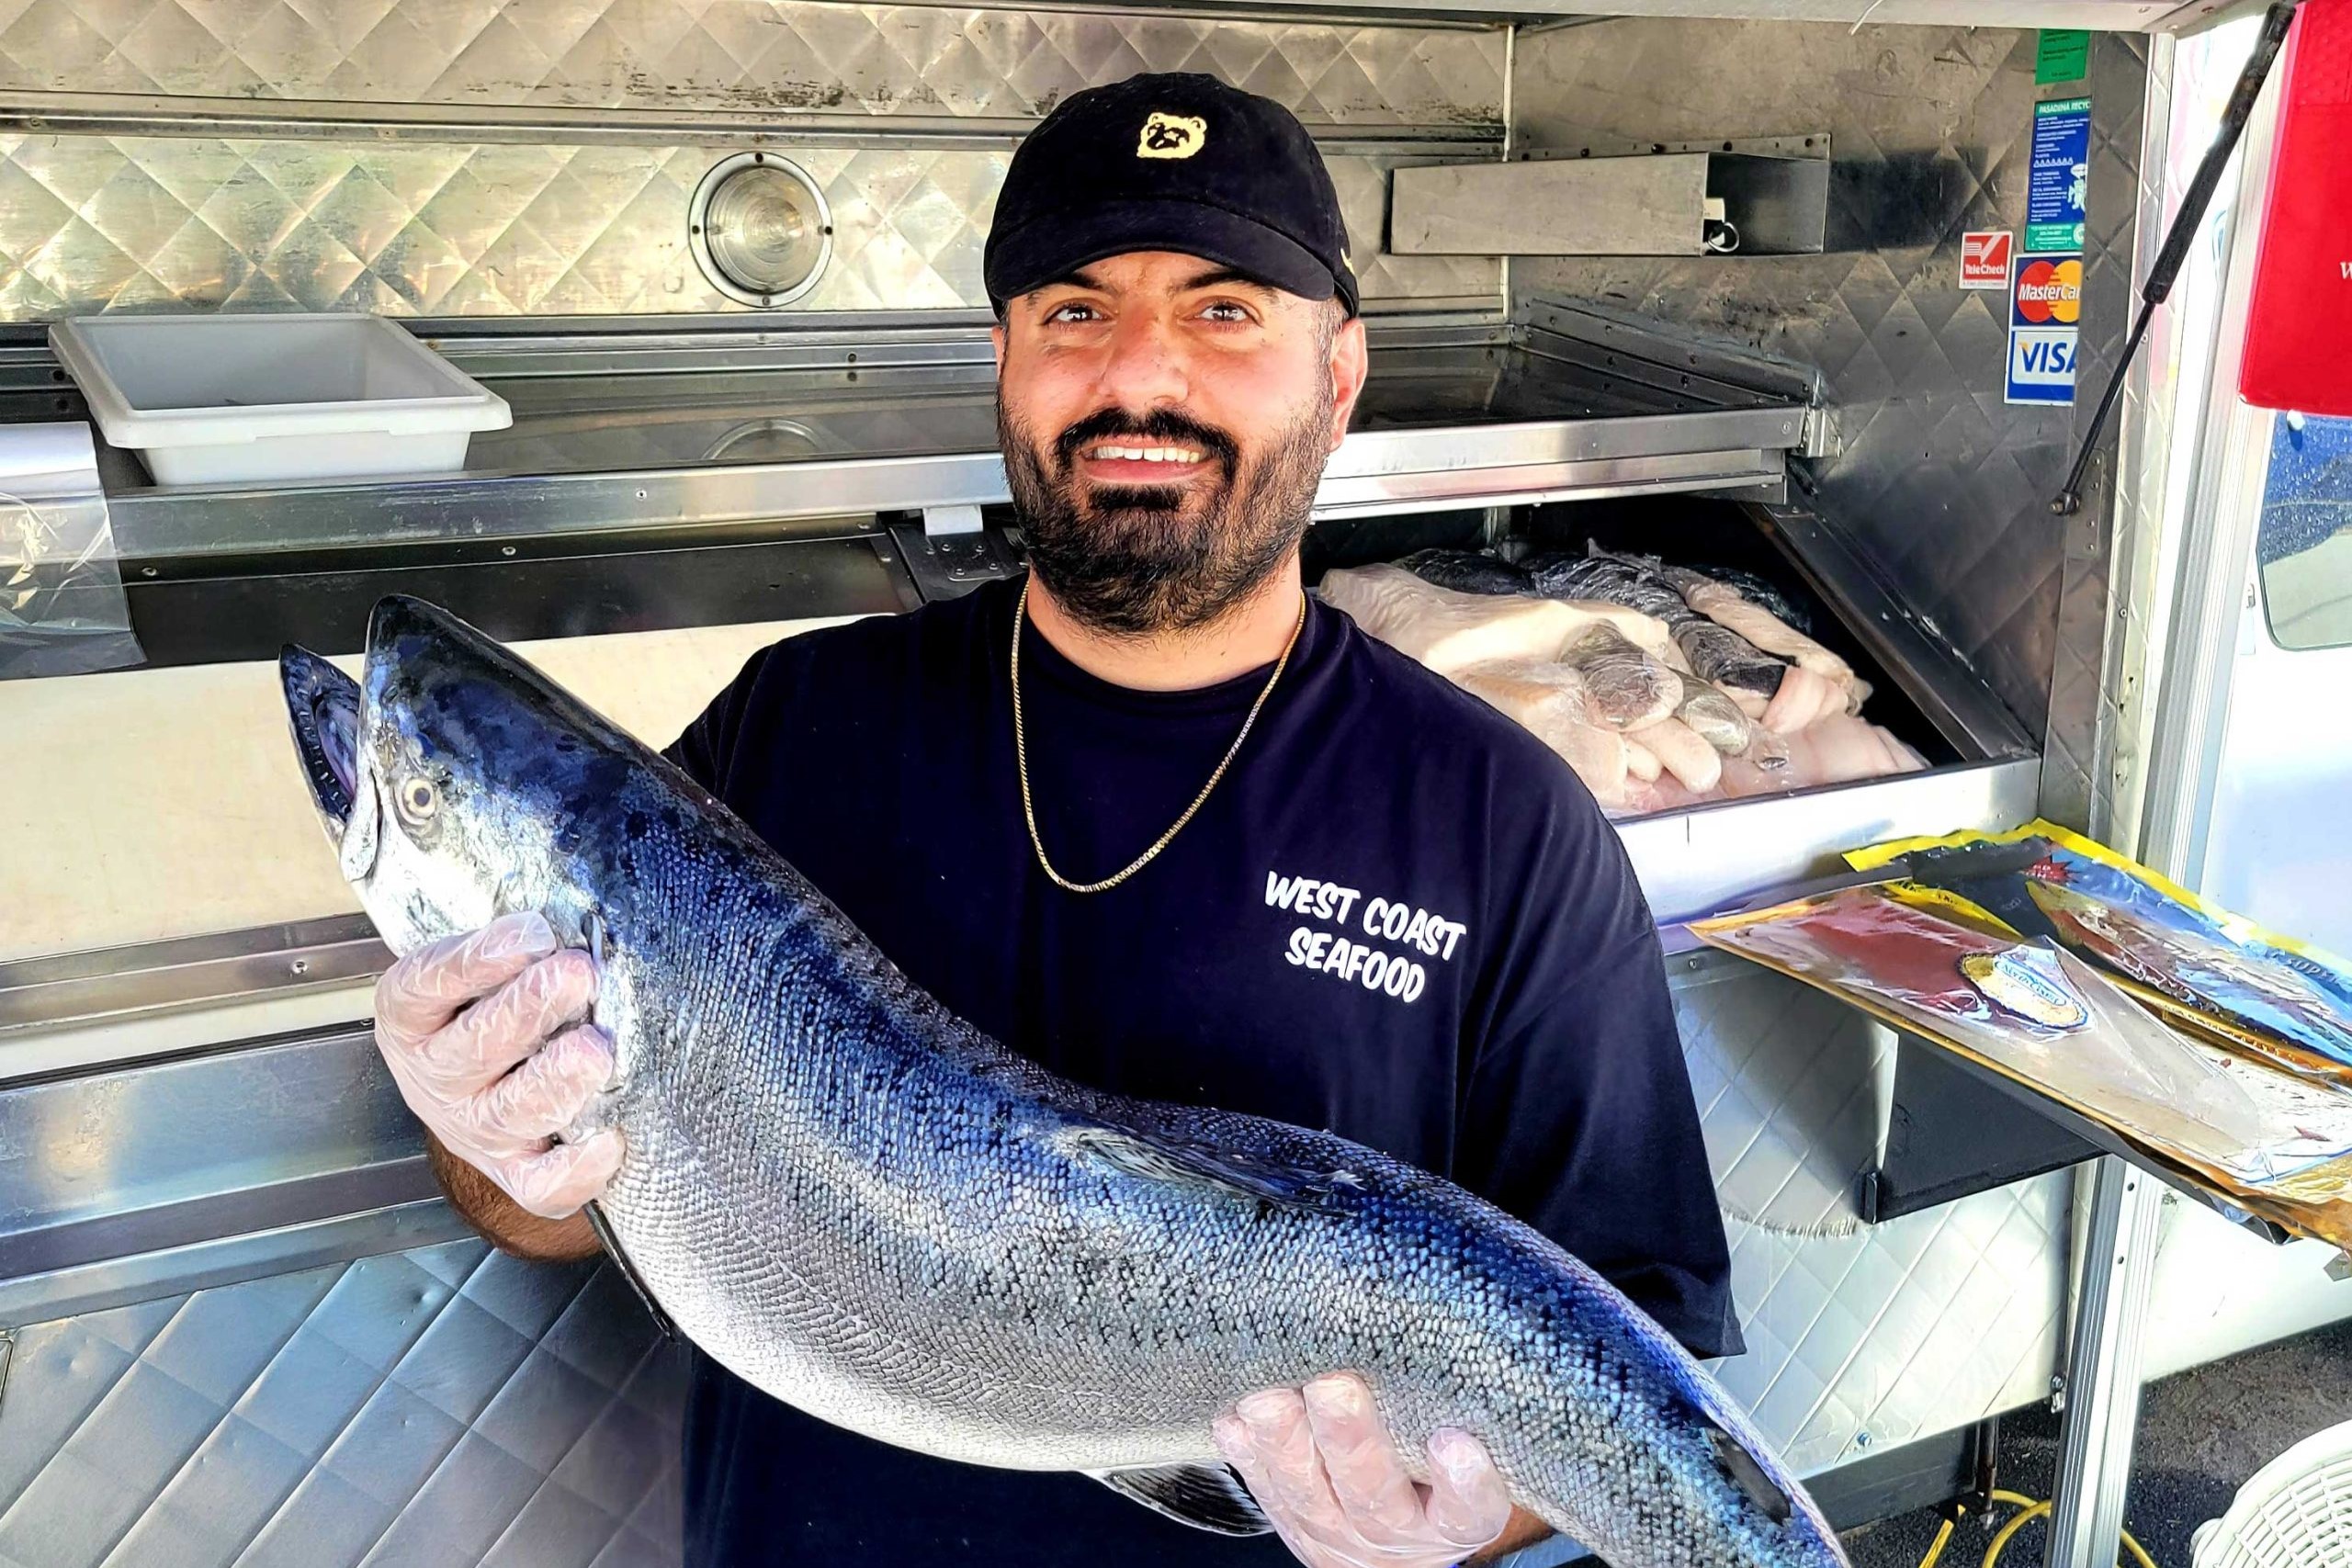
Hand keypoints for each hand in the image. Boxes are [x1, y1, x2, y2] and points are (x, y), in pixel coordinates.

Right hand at [373, 911, 622, 1218]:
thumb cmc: (490, 1001)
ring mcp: (474, 1129)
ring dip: (556, 1079)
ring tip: (594, 1049)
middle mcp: (435, 1076)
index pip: (429, 983)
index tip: (534, 934)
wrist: (482, 1078)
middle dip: (532, 1008)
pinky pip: (541, 1185)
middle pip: (475, 1047)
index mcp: (412, 1015)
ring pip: (511, 1112)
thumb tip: (569, 920)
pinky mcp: (514, 1171)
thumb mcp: (482, 963)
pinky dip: (576, 1168)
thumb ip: (514, 943)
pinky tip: (610, 1137)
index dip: (480, 960)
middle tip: (578, 975)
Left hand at [1214, 1373, 1514, 1567]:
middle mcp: (1396, 1532)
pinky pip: (1261, 1492)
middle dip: (1350, 1439)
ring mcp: (1336, 1532)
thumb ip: (1460, 1395)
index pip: (1470, 1510)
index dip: (1465, 1482)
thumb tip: (1453, 1295)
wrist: (1393, 1544)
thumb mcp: (1467, 1440)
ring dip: (1283, 1443)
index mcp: (1453, 1518)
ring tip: (1267, 1398)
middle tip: (1334, 1386)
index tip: (1454, 1441)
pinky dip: (1244, 1454)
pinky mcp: (1290, 1522)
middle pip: (1374, 1496)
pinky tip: (1232, 1416)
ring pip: (1306, 1496)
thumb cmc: (1436, 1468)